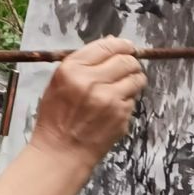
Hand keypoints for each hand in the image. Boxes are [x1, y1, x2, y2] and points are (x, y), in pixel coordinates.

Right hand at [31, 34, 146, 171]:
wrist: (61, 152)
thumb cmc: (56, 116)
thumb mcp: (59, 82)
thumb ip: (84, 61)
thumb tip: (113, 42)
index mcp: (72, 69)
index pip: (107, 47)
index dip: (122, 44)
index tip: (128, 46)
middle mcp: (92, 81)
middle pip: (126, 60)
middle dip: (131, 61)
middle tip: (130, 66)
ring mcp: (109, 100)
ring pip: (136, 79)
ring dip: (135, 79)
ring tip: (126, 85)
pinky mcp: (121, 116)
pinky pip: (133, 99)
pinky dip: (128, 100)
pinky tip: (115, 107)